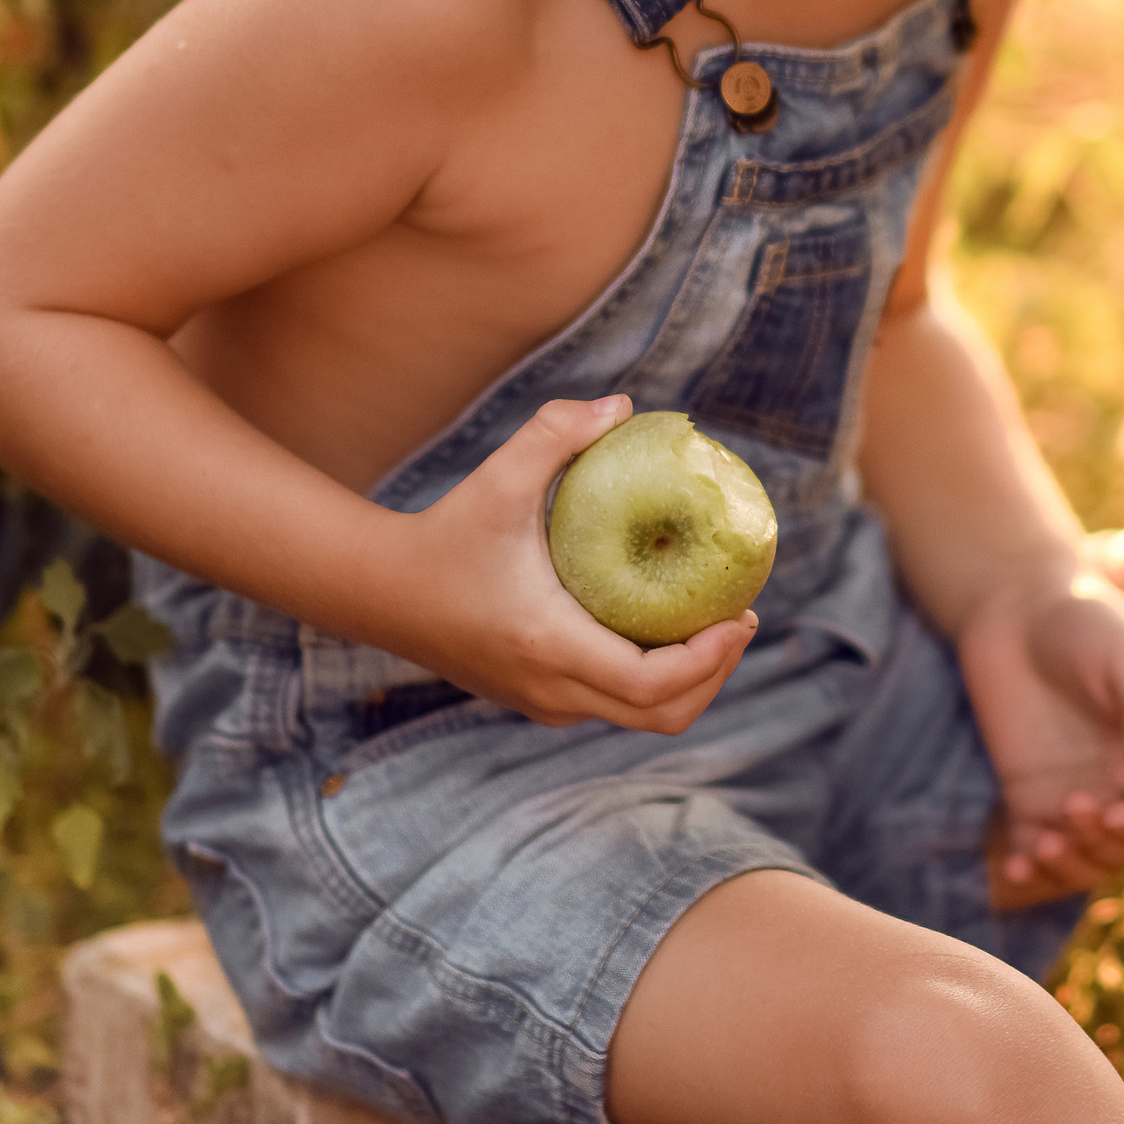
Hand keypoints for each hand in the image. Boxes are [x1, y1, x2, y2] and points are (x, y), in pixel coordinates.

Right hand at [378, 396, 758, 731]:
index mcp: (549, 644)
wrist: (382, 591)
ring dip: (689, 681)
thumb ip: (557, 433)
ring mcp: (544, 703)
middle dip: (715, 673)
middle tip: (740, 616)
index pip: (651, 684)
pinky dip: (655, 680)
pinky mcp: (539, 700)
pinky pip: (615, 704)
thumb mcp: (499, 477)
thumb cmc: (445, 532)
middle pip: (662, 716)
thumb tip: (623, 405)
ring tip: (715, 623)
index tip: (741, 614)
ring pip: (642, 718)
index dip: (709, 659)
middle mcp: (551, 689)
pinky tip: (666, 626)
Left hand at [957, 563, 1123, 906]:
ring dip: (1068, 866)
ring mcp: (1073, 793)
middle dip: (1101, 845)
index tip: (1112, 815)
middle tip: (1071, 808)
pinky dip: (1027, 866)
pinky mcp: (1027, 795)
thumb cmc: (1085, 621)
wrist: (1016, 606)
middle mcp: (1119, 784)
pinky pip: (1032, 847)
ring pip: (1081, 860)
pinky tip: (1013, 866)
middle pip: (1123, 849)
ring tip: (1043, 844)